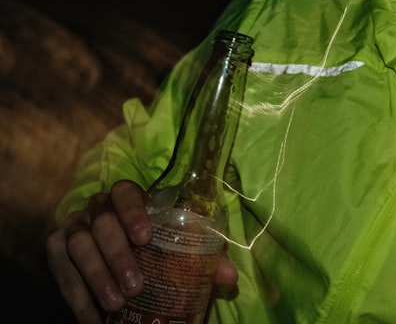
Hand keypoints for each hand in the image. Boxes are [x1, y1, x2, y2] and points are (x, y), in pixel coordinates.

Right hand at [45, 179, 238, 322]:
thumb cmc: (155, 247)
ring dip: (95, 276)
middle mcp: (97, 208)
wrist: (118, 257)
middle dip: (117, 256)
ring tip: (115, 304)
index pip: (125, 192)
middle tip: (134, 286)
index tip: (145, 238)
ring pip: (77, 246)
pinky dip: (76, 297)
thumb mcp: (178, 249)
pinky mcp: (57, 250)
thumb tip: (230, 277)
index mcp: (128, 198)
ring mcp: (74, 227)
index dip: (133, 212)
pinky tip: (92, 320)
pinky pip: (60, 271)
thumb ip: (202, 259)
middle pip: (101, 224)